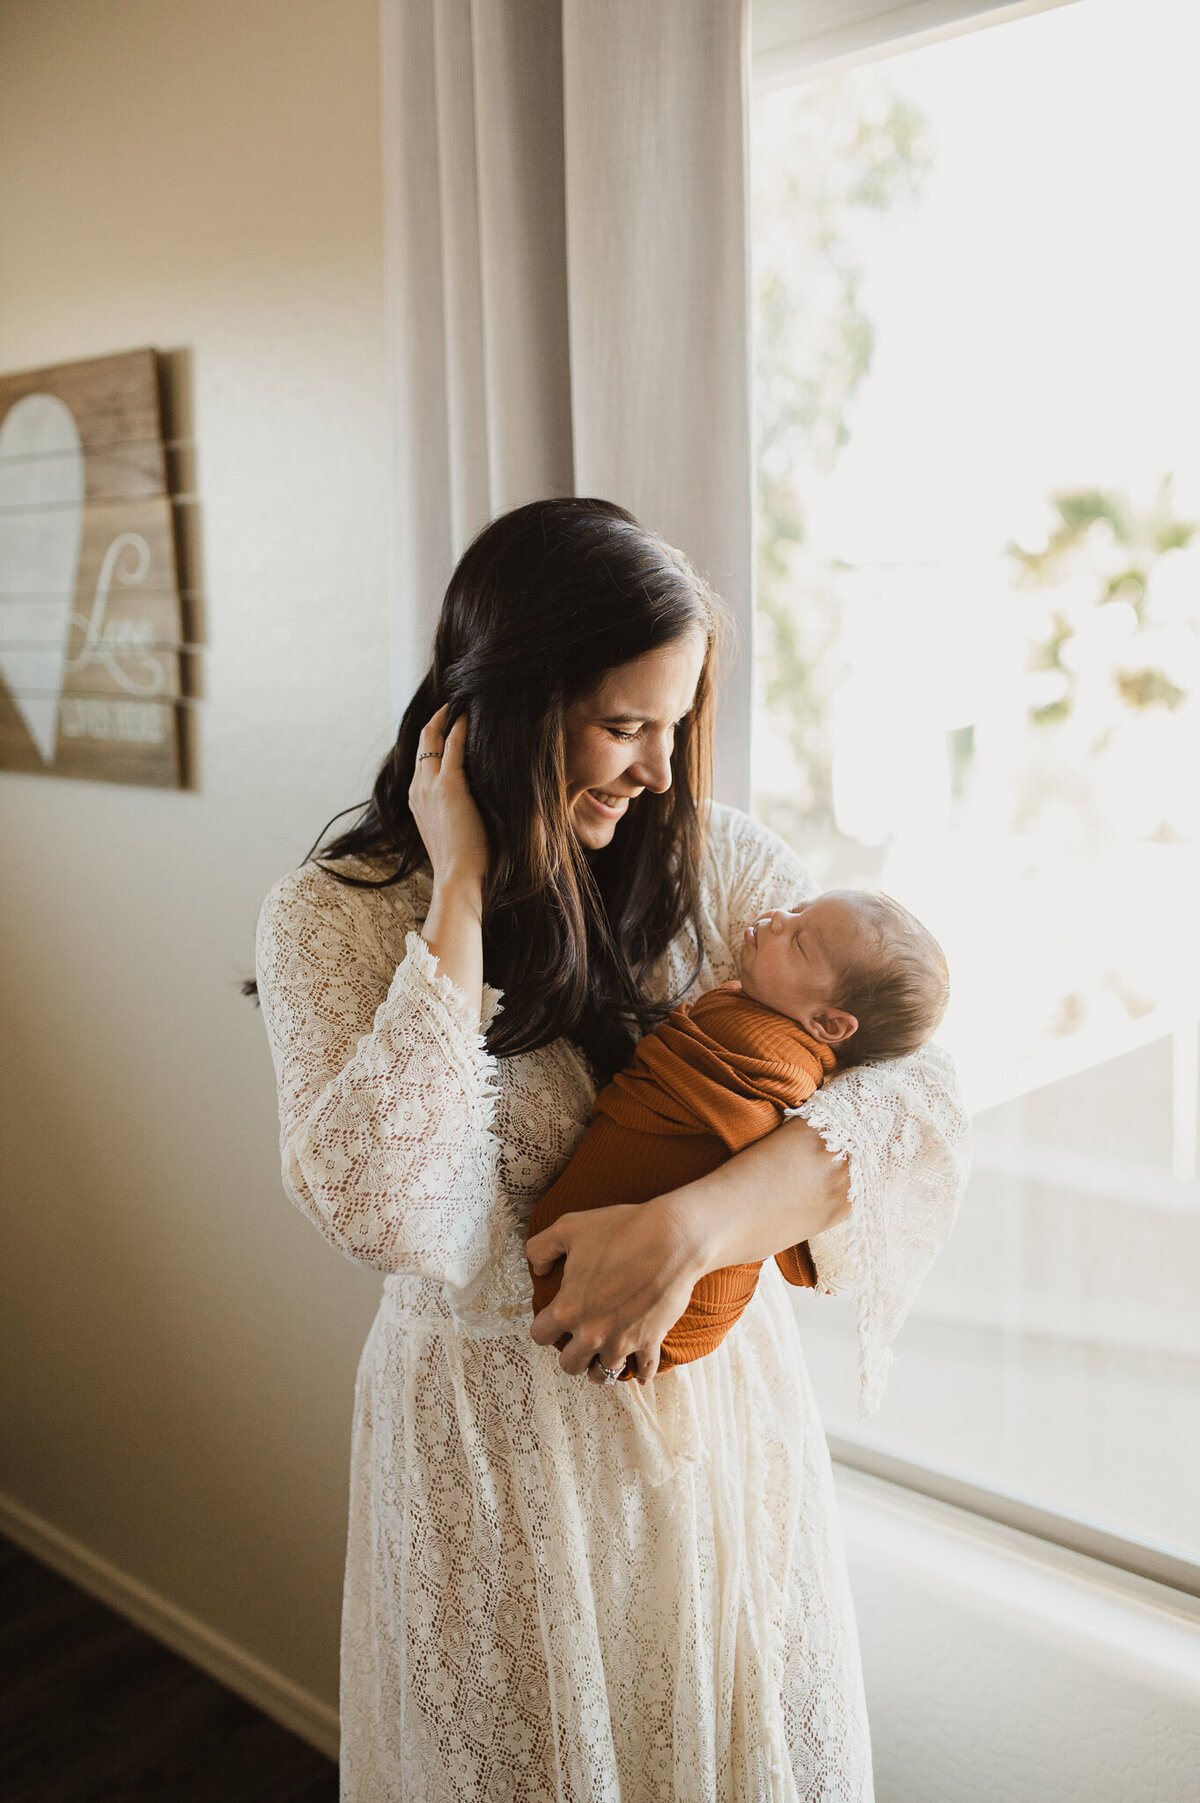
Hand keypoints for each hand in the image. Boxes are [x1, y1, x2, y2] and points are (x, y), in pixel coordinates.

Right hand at [408, 703, 488, 892]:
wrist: (458, 879)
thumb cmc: (463, 862)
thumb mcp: (452, 829)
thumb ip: (456, 810)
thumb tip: (475, 799)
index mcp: (417, 799)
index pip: (422, 757)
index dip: (433, 735)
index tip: (448, 720)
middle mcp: (417, 788)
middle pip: (424, 740)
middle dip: (438, 718)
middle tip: (456, 701)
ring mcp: (430, 786)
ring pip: (434, 738)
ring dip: (448, 717)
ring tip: (465, 701)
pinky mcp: (449, 786)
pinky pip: (454, 746)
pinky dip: (461, 727)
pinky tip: (471, 714)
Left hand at [527, 1198, 703, 1385]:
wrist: (671, 1238)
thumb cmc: (620, 1230)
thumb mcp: (568, 1227)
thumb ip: (541, 1248)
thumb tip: (536, 1269)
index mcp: (567, 1308)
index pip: (540, 1336)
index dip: (545, 1327)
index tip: (554, 1322)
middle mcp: (591, 1333)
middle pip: (569, 1364)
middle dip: (571, 1353)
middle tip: (578, 1341)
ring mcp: (622, 1341)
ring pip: (602, 1374)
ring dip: (600, 1366)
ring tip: (603, 1355)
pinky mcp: (650, 1342)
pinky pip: (643, 1370)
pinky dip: (641, 1372)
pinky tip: (639, 1370)